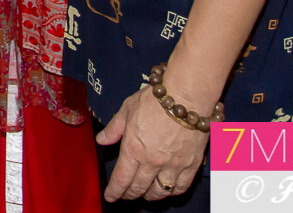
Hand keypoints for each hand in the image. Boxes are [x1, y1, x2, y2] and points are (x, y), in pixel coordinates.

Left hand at [98, 82, 209, 201]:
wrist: (186, 97)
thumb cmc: (155, 100)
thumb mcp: (127, 110)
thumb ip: (114, 129)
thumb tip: (102, 140)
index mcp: (134, 149)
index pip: (121, 179)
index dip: (115, 191)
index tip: (111, 196)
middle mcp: (152, 162)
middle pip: (139, 188)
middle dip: (130, 194)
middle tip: (126, 195)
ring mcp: (173, 165)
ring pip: (159, 192)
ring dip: (150, 196)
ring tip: (145, 193)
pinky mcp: (191, 165)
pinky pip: (180, 187)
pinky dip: (172, 192)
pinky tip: (167, 189)